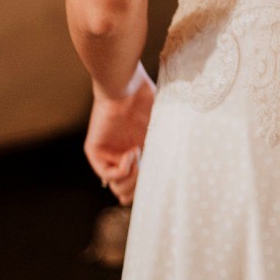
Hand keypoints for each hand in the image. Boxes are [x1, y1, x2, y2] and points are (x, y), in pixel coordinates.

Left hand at [84, 64, 155, 204]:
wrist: (127, 85)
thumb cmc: (146, 98)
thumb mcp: (162, 127)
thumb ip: (168, 147)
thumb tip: (184, 170)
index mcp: (137, 153)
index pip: (137, 186)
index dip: (148, 189)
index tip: (160, 177)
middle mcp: (121, 157)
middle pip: (126, 193)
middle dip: (140, 188)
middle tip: (147, 169)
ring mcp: (108, 156)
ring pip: (117, 187)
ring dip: (132, 178)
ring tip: (139, 156)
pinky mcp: (95, 152)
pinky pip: (108, 174)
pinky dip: (124, 168)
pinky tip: (132, 151)